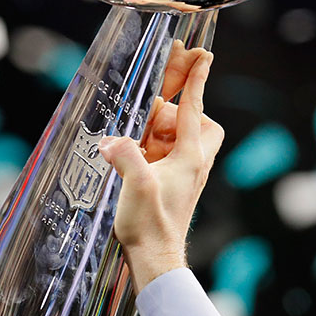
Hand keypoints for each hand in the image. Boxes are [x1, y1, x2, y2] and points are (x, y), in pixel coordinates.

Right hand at [98, 41, 224, 292]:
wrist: (156, 258)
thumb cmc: (151, 226)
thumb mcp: (136, 186)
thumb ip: (125, 156)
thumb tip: (112, 140)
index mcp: (190, 156)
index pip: (194, 109)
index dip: (197, 80)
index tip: (203, 56)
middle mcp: (193, 161)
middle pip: (193, 120)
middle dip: (174, 114)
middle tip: (149, 123)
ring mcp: (184, 172)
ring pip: (177, 136)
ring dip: (156, 133)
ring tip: (134, 145)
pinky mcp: (173, 182)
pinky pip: (165, 152)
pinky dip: (150, 148)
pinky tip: (131, 158)